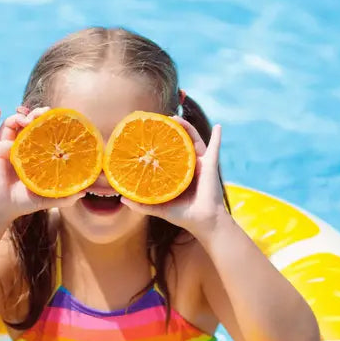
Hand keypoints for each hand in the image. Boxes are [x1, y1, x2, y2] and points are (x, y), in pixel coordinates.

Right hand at [0, 106, 81, 221]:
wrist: (2, 208)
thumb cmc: (23, 203)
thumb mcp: (47, 198)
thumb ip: (64, 197)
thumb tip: (83, 193)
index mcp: (32, 156)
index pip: (40, 133)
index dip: (46, 123)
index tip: (55, 117)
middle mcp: (19, 149)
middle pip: (26, 124)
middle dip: (35, 115)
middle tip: (43, 113)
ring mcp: (5, 148)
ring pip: (10, 125)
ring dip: (18, 117)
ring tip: (26, 118)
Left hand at [120, 118, 230, 236]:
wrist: (203, 222)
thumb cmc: (183, 216)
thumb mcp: (159, 208)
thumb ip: (141, 204)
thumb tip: (121, 199)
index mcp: (178, 174)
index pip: (168, 154)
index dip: (160, 144)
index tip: (149, 133)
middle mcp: (189, 166)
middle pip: (180, 143)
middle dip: (172, 131)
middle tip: (161, 121)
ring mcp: (201, 164)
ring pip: (194, 141)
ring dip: (187, 128)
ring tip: (176, 119)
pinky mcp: (211, 166)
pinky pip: (215, 148)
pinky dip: (217, 137)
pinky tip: (218, 126)